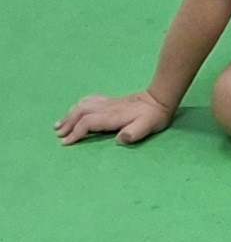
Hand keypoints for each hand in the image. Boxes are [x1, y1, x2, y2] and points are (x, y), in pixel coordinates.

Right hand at [56, 90, 174, 145]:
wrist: (160, 98)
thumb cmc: (154, 116)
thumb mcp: (148, 126)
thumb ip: (134, 133)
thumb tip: (120, 139)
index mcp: (112, 116)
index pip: (87, 123)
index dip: (75, 132)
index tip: (66, 142)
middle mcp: (107, 108)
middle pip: (80, 113)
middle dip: (68, 124)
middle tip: (58, 135)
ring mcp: (108, 103)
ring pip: (82, 106)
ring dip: (69, 115)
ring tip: (59, 124)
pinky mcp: (111, 100)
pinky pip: (90, 100)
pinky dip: (79, 105)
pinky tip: (75, 109)